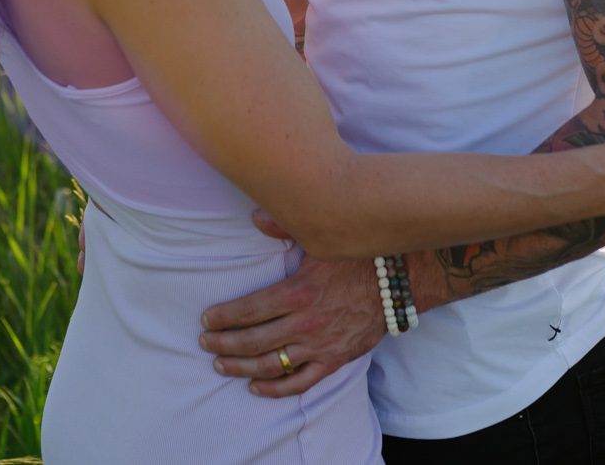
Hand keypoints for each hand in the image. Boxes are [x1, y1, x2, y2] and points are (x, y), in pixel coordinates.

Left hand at [197, 212, 385, 397]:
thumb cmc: (357, 258)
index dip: (223, 318)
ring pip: (272, 365)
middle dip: (224, 344)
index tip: (206, 320)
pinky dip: (276, 389)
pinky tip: (256, 386)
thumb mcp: (322, 239)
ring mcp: (320, 346)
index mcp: (298, 292)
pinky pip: (301, 383)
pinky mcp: (335, 360)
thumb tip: (255, 216)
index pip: (249, 310)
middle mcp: (306, 323)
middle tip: (205, 343)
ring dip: (242, 368)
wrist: (399, 283)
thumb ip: (285, 227)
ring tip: (221, 365)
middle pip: (254, 341)